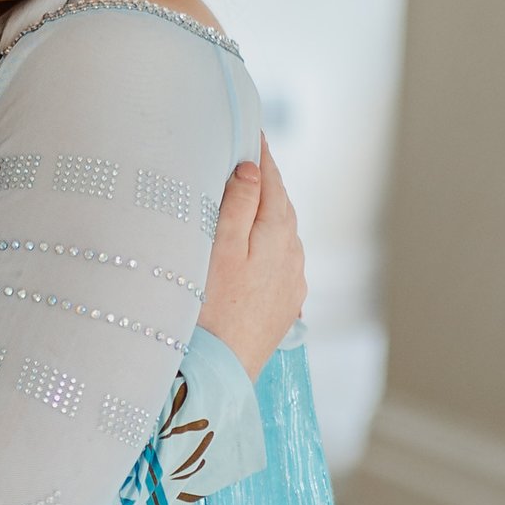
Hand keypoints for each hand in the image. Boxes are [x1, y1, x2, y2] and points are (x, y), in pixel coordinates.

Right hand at [200, 144, 304, 376]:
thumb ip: (239, 205)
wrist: (221, 372)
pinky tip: (257, 249)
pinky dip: (270, 245)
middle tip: (250, 159)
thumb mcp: (221, 248)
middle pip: (281, 207)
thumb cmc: (212, 310)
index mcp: (277, 234)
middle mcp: (293, 256)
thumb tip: (253, 169)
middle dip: (267, 182)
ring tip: (251, 200)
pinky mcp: (286, 306)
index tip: (253, 133)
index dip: (261, 156)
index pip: (271, 182)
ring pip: (284, 235)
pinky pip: (282, 262)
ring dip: (269, 214)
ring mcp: (292, 282)